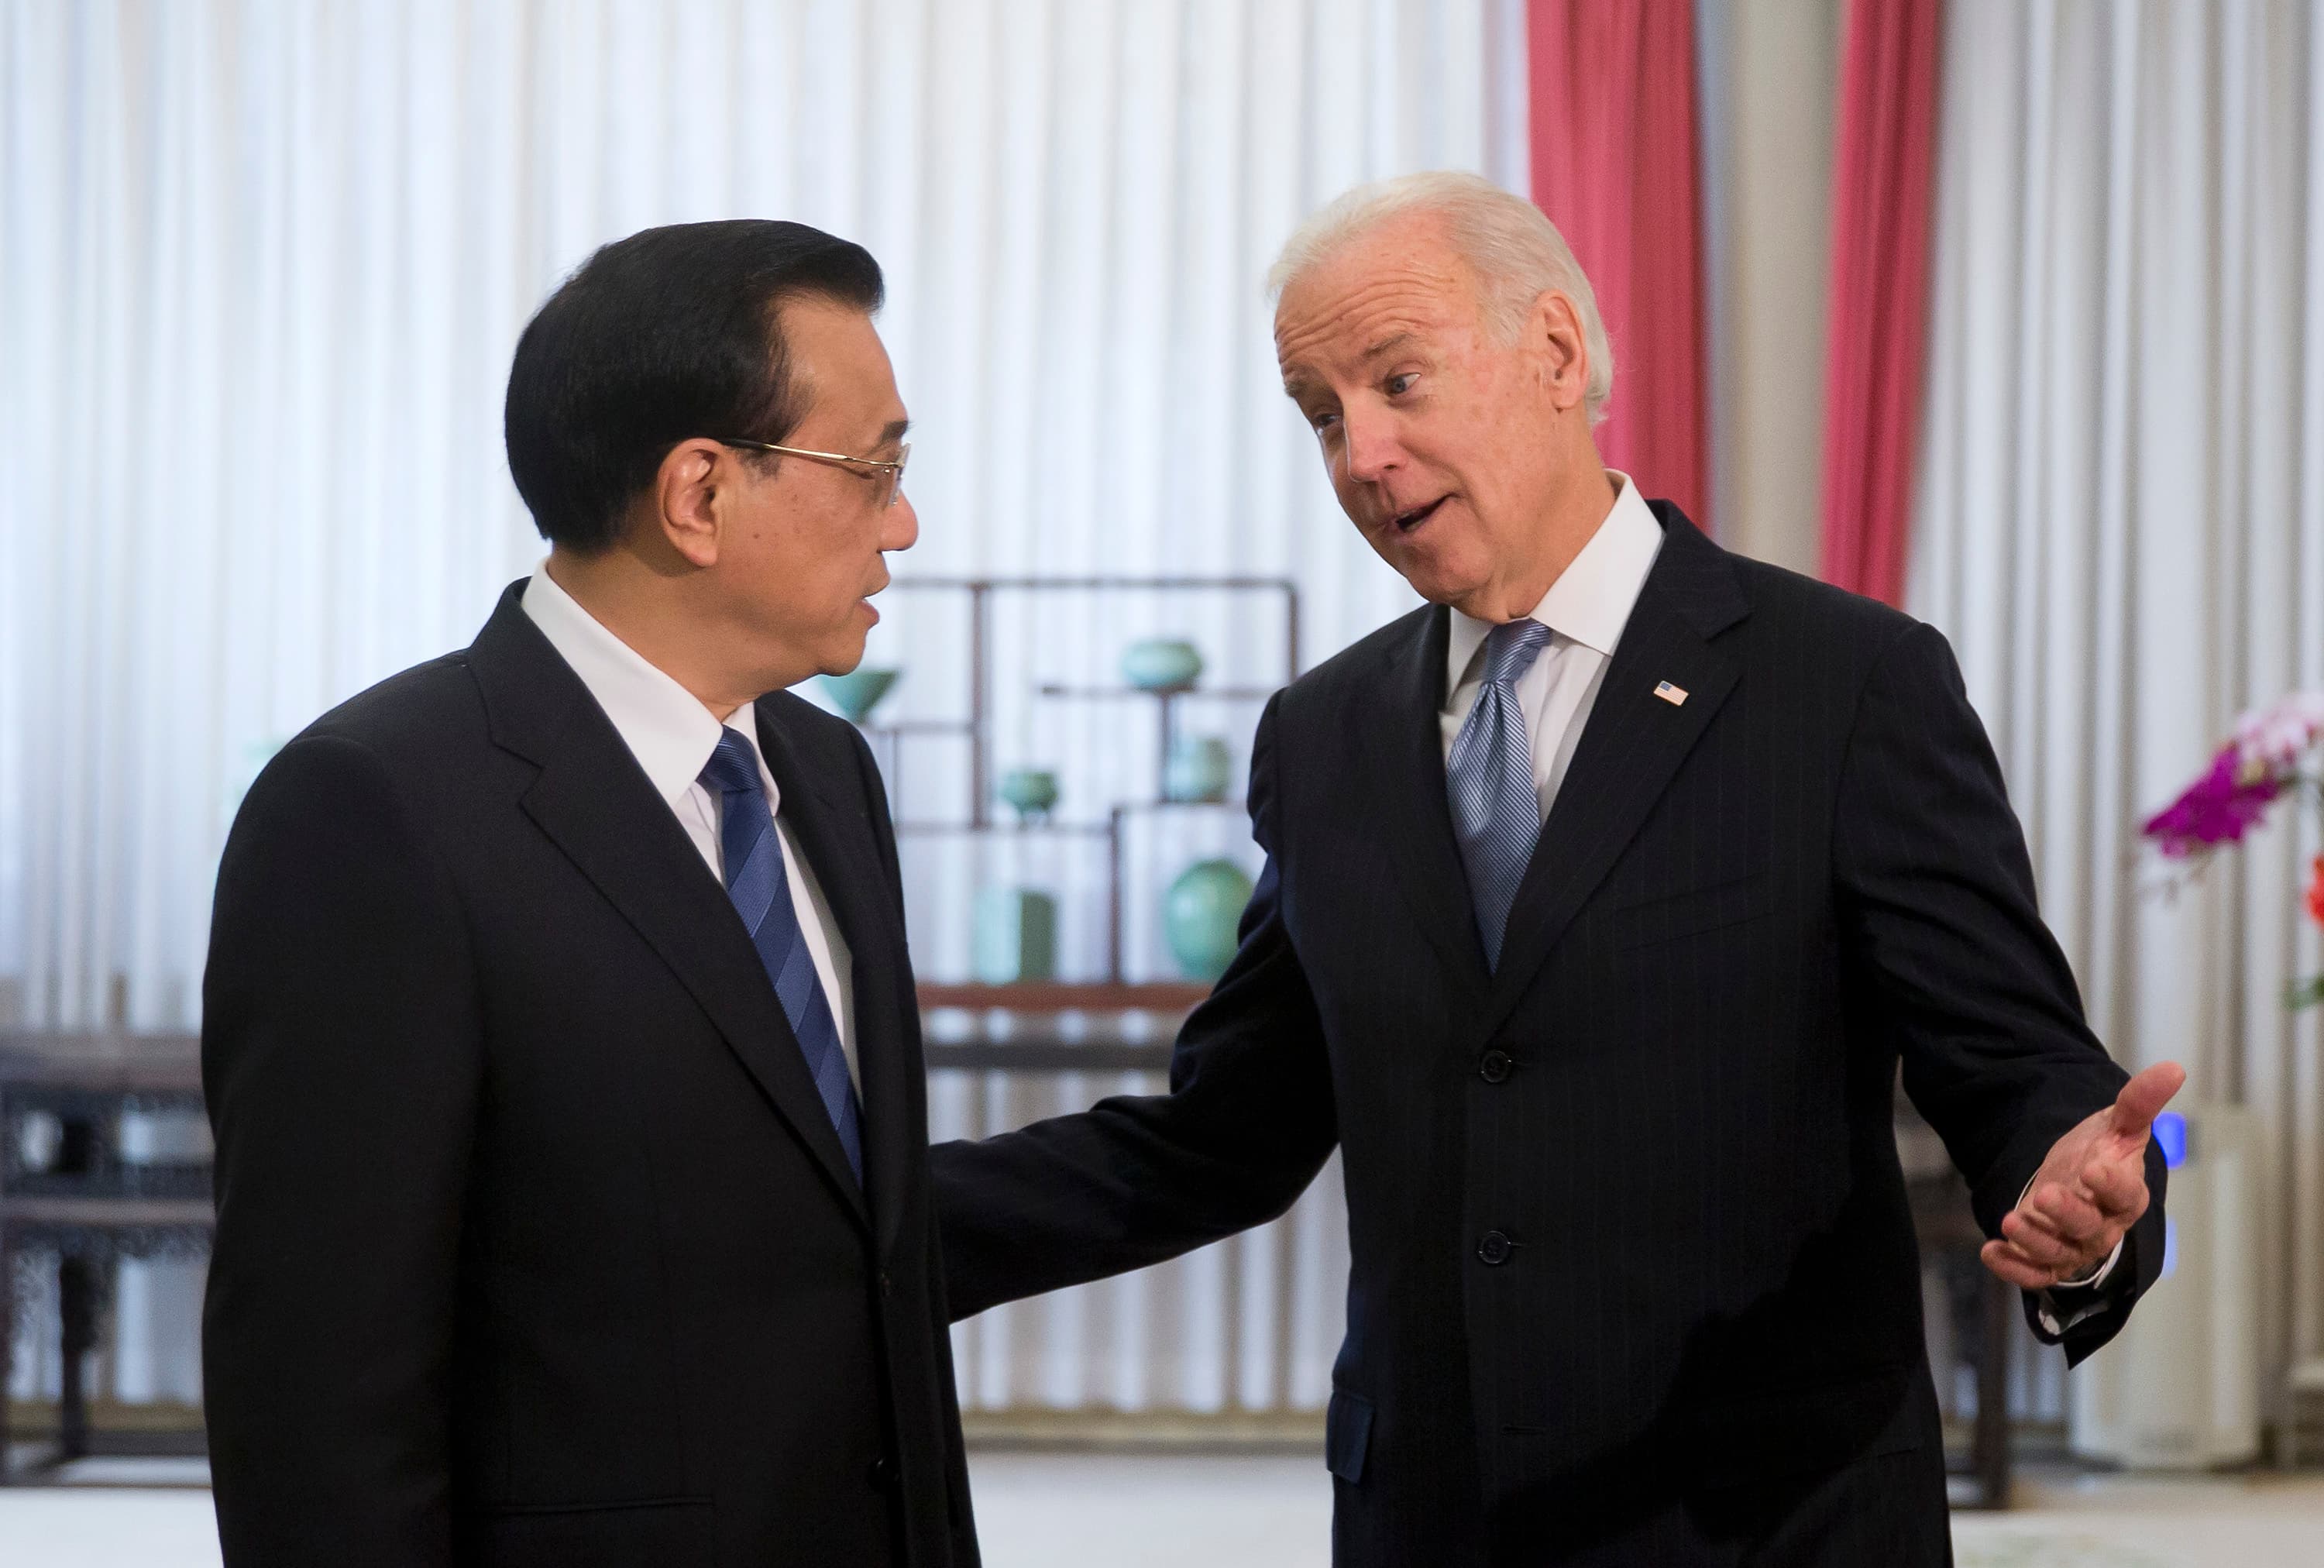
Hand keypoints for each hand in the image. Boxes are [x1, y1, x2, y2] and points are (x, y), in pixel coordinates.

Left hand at [1979, 1061, 2186, 1291]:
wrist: (2074, 1179)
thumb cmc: (2102, 1153)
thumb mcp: (2118, 1124)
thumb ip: (2140, 1101)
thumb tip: (2174, 1068)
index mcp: (2126, 1195)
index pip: (2127, 1196)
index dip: (2113, 1185)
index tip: (2093, 1167)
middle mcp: (2104, 1226)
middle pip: (2091, 1229)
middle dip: (2068, 1215)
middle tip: (2047, 1194)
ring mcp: (2075, 1245)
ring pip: (2060, 1254)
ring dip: (2035, 1242)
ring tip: (2011, 1220)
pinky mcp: (2048, 1259)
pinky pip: (2035, 1274)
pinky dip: (2014, 1269)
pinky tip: (1990, 1250)